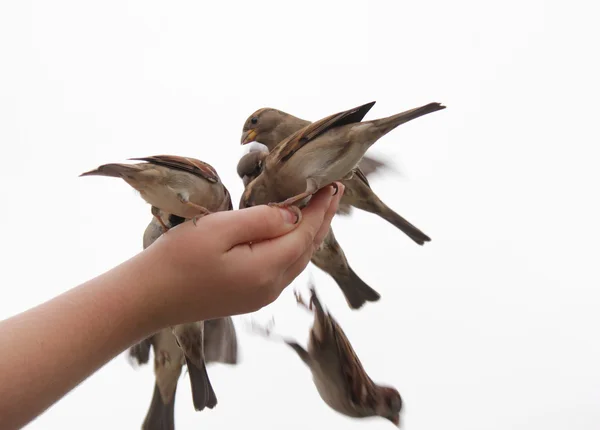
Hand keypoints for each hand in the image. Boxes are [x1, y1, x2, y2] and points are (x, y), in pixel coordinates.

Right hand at [143, 183, 343, 325]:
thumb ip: (261, 220)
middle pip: (307, 248)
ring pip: (297, 260)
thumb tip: (294, 215)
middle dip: (322, 219)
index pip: (306, 233)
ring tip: (319, 209)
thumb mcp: (218, 229)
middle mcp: (271, 287)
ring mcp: (261, 296)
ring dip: (310, 233)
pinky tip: (293, 234)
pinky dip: (294, 247)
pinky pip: (283, 268)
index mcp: (266, 269)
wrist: (148, 298)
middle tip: (334, 192)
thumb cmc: (177, 258)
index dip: (322, 208)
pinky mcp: (250, 297)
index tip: (334, 184)